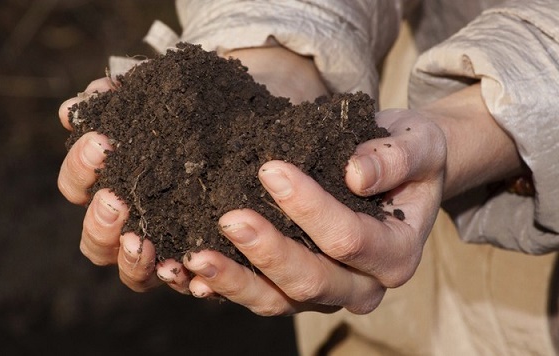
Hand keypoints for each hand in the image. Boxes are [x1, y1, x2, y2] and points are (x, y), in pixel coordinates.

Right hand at [57, 45, 331, 295]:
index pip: (77, 185)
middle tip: (114, 199)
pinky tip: (189, 273)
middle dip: (99, 220)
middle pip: (95, 241)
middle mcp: (132, 224)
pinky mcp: (201, 266)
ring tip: (141, 242)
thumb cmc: (200, 111)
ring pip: (131, 272)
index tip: (101, 142)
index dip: (80, 168)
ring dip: (131, 259)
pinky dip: (184, 281)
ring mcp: (164, 249)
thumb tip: (86, 101)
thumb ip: (126, 100)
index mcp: (113, 183)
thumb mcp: (166, 97)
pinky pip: (186, 284)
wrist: (252, 123)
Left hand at [181, 83, 522, 315]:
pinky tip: (189, 274)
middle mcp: (361, 286)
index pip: (349, 240)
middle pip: (310, 281)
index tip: (271, 169)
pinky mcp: (293, 289)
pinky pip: (258, 296)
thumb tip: (357, 174)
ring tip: (195, 257)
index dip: (309, 208)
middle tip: (229, 218)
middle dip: (267, 251)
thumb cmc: (408, 156)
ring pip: (277, 301)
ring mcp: (325, 293)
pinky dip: (223, 288)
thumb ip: (396, 157)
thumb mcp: (417, 144)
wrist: (396, 171)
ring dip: (235, 281)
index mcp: (395, 254)